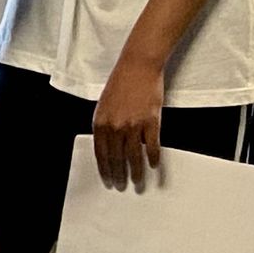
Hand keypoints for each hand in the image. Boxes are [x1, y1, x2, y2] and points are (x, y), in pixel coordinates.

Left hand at [92, 59, 164, 189]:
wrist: (137, 67)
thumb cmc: (120, 83)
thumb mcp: (104, 105)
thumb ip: (104, 124)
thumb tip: (108, 145)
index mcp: (100, 122)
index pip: (100, 153)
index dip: (104, 169)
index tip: (108, 179)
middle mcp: (115, 126)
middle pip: (116, 157)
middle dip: (119, 174)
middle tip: (122, 185)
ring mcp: (133, 125)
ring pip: (134, 156)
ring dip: (136, 171)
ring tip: (137, 181)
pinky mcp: (151, 122)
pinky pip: (152, 146)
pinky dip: (153, 158)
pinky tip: (154, 165)